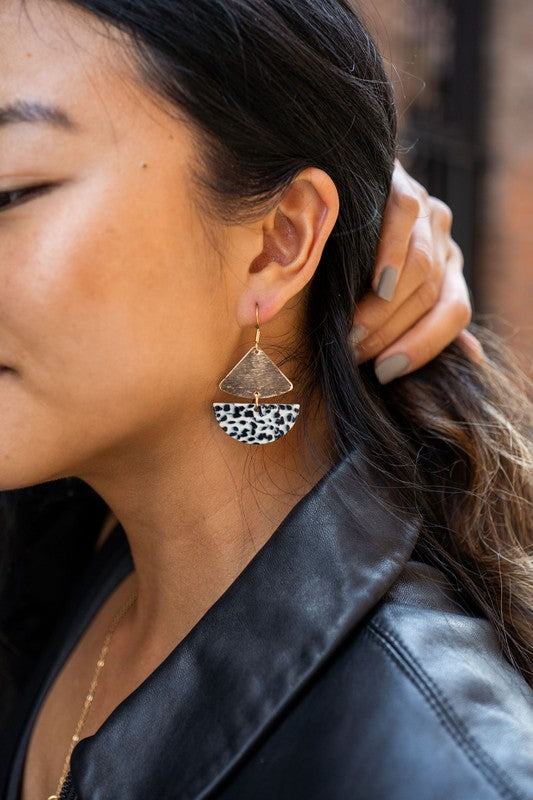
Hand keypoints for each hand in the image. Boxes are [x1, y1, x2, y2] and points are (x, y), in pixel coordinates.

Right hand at [350, 160, 483, 383]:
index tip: (386, 372)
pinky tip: (375, 281)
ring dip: (385, 307)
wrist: (343, 188)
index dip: (424, 346)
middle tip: (354, 353)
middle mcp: (444, 243)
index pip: (454, 313)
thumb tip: (473, 357)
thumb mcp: (395, 293)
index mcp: (449, 272)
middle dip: (390, 332)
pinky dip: (391, 253)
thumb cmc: (359, 256)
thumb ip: (430, 320)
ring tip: (352, 330)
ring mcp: (426, 212)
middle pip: (429, 294)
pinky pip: (404, 216)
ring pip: (421, 265)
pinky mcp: (402, 181)